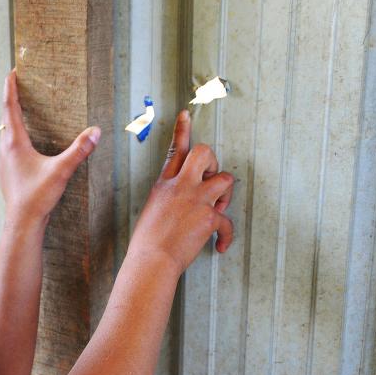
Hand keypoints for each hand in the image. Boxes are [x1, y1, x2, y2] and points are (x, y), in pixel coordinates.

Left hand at [0, 69, 100, 224]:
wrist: (22, 221)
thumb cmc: (37, 196)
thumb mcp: (61, 170)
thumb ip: (79, 150)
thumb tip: (96, 132)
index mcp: (15, 142)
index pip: (10, 107)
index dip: (10, 89)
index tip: (11, 73)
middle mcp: (6, 149)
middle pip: (6, 117)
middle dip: (11, 100)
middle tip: (17, 87)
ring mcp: (5, 161)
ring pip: (5, 133)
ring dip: (12, 119)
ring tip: (20, 111)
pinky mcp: (8, 172)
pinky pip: (8, 146)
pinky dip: (15, 136)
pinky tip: (24, 143)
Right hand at [129, 109, 234, 274]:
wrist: (151, 261)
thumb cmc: (148, 243)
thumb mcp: (152, 210)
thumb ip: (168, 198)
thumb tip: (184, 200)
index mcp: (164, 184)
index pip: (175, 150)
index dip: (182, 130)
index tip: (186, 114)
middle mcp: (180, 187)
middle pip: (204, 153)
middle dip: (212, 162)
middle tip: (210, 180)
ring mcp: (195, 200)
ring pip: (224, 180)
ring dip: (225, 195)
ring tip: (217, 210)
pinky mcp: (208, 218)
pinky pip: (227, 221)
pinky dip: (226, 236)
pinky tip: (220, 246)